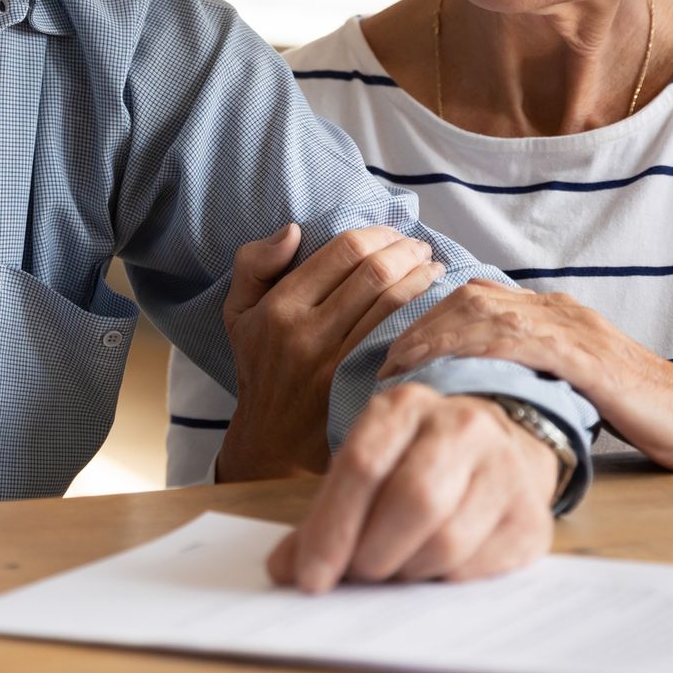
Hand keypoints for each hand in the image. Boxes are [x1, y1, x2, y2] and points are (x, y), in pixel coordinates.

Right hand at [216, 224, 443, 480]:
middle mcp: (306, 333)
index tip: (392, 233)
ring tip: (433, 268)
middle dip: (405, 251)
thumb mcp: (238, 312)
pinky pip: (399, 339)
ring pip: (392, 304)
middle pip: (373, 273)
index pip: (342, 251)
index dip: (376, 234)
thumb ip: (254, 263)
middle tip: (420, 247)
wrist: (272, 442)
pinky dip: (421, 315)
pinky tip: (433, 305)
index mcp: (279, 307)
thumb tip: (294, 230)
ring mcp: (336, 363)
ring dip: (422, 278)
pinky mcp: (359, 386)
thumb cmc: (260, 367)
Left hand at [268, 385, 556, 591]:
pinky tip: (433, 570)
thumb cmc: (414, 464)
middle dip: (373, 554)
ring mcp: (504, 468)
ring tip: (395, 568)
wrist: (498, 451)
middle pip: (413, 501)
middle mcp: (461, 425)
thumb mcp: (366, 469)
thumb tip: (284, 571)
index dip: (331, 529)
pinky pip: (479, 567)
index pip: (362, 466)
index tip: (309, 578)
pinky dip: (444, 581)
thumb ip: (324, 515)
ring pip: (447, 540)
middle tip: (358, 575)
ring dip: (408, 572)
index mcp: (405, 406)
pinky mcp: (531, 516)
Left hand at [380, 280, 672, 471]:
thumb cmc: (635, 409)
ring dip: (436, 336)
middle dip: (419, 325)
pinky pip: (523, 341)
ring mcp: (574, 329)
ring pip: (487, 312)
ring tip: (403, 367)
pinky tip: (452, 367)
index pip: (473, 298)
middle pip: (469, 298)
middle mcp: (557, 310)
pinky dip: (479, 350)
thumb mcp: (570, 382)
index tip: (394, 350)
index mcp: (551, 313)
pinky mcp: (588, 356)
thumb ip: (529, 372)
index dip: (426, 318)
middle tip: (385, 361)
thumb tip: (469, 388)